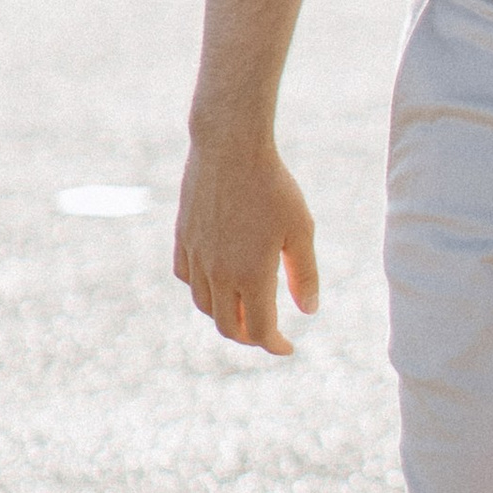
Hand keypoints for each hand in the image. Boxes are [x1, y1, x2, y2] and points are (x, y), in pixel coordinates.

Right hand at [174, 127, 319, 353]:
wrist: (231, 147)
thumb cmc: (273, 186)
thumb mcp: (301, 229)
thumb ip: (304, 274)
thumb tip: (308, 311)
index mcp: (251, 276)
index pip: (260, 331)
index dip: (274, 344)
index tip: (287, 346)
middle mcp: (219, 275)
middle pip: (228, 326)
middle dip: (249, 336)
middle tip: (267, 332)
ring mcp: (197, 258)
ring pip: (205, 306)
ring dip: (224, 315)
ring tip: (244, 308)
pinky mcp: (183, 239)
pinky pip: (188, 278)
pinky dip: (202, 290)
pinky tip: (216, 281)